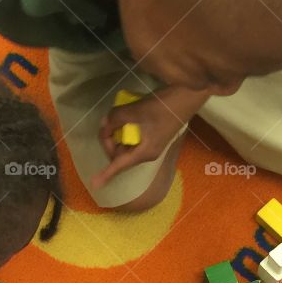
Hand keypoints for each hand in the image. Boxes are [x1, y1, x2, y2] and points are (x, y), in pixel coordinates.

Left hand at [93, 87, 210, 191]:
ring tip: (116, 118)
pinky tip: (125, 117)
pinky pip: (133, 139)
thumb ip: (115, 118)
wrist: (186, 97)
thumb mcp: (135, 110)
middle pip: (120, 154)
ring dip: (117, 135)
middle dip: (110, 141)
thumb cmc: (162, 107)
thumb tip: (105, 125)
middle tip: (107, 123)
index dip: (106, 174)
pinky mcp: (152, 137)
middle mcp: (146, 154)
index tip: (95, 185)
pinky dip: (125, 130)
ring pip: (125, 146)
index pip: (120, 165)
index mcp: (144, 153)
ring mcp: (150, 146)